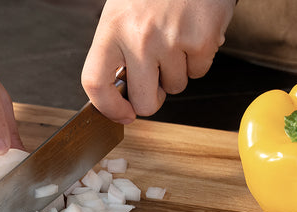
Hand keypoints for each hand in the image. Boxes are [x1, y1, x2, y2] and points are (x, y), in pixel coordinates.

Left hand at [81, 0, 236, 122]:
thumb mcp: (123, 11)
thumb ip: (118, 50)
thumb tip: (122, 95)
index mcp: (112, 28)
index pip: (95, 83)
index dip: (109, 108)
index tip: (122, 114)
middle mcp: (139, 37)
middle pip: (144, 102)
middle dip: (152, 98)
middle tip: (156, 77)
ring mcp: (171, 41)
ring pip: (175, 87)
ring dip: (177, 71)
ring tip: (176, 38)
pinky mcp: (200, 41)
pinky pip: (199, 72)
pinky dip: (198, 58)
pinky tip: (192, 32)